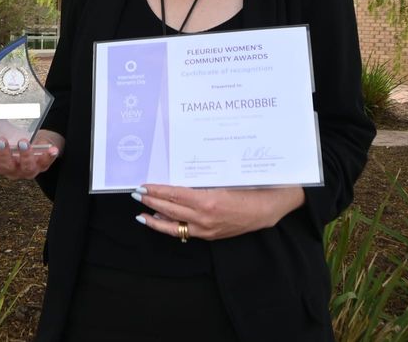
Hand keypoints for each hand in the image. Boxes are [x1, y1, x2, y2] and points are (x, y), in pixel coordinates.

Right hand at [0, 129, 63, 179]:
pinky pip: (45, 162)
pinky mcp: (42, 166)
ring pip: (25, 166)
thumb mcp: (6, 137)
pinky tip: (52, 149)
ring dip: (24, 155)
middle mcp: (12, 171)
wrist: (36, 146)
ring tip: (23, 142)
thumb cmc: (15, 141)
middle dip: (3, 154)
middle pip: (6, 166)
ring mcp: (27, 170)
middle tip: (0, 140)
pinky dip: (48, 156)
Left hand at [131, 184, 305, 240]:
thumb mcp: (226, 177)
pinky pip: (185, 232)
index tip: (143, 185)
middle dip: (150, 202)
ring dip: (156, 219)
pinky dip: (171, 227)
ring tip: (142, 213)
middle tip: (136, 194)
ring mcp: (207, 229)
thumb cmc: (252, 186)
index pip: (174, 194)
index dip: (156, 191)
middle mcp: (205, 218)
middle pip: (169, 210)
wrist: (271, 207)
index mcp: (208, 200)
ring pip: (174, 226)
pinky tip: (162, 222)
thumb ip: (203, 178)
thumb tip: (180, 172)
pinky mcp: (211, 235)